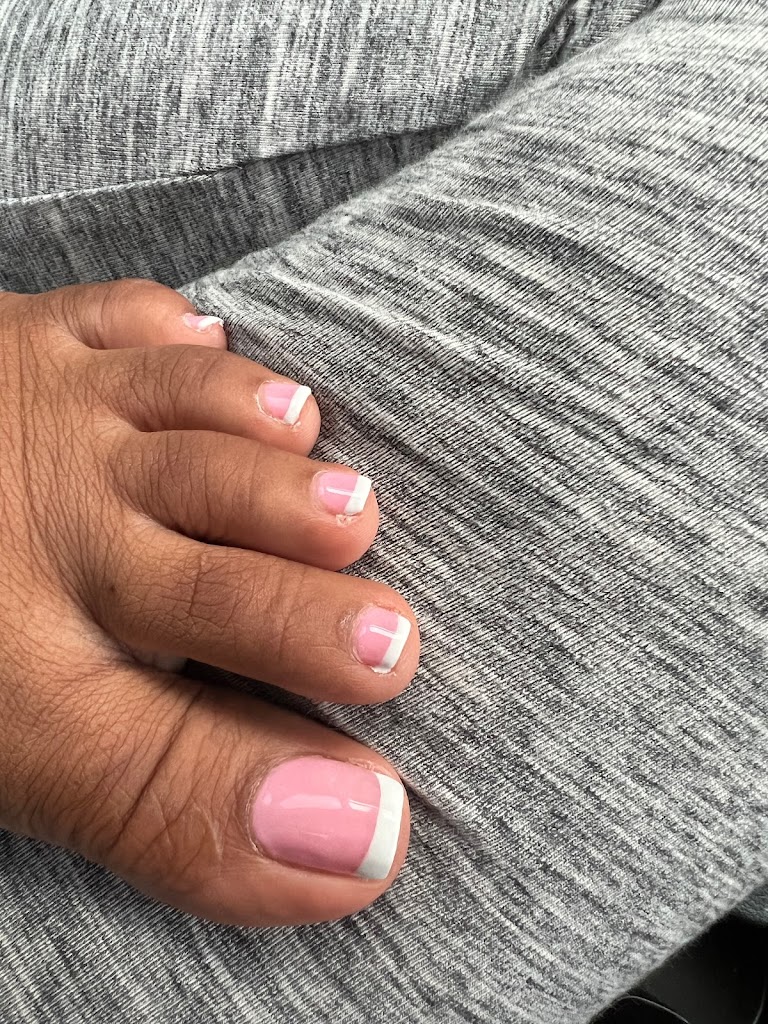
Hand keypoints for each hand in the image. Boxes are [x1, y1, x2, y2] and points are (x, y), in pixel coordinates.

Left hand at [0, 279, 416, 924]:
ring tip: (345, 502)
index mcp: (11, 680)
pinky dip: (181, 340)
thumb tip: (354, 843)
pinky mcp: (23, 336)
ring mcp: (32, 419)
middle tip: (394, 645)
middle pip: (208, 585)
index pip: (159, 764)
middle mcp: (35, 536)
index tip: (377, 817)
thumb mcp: (11, 754)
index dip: (271, 795)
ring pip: (188, 438)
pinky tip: (226, 362)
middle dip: (307, 621)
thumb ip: (174, 802)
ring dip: (275, 469)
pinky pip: (119, 321)